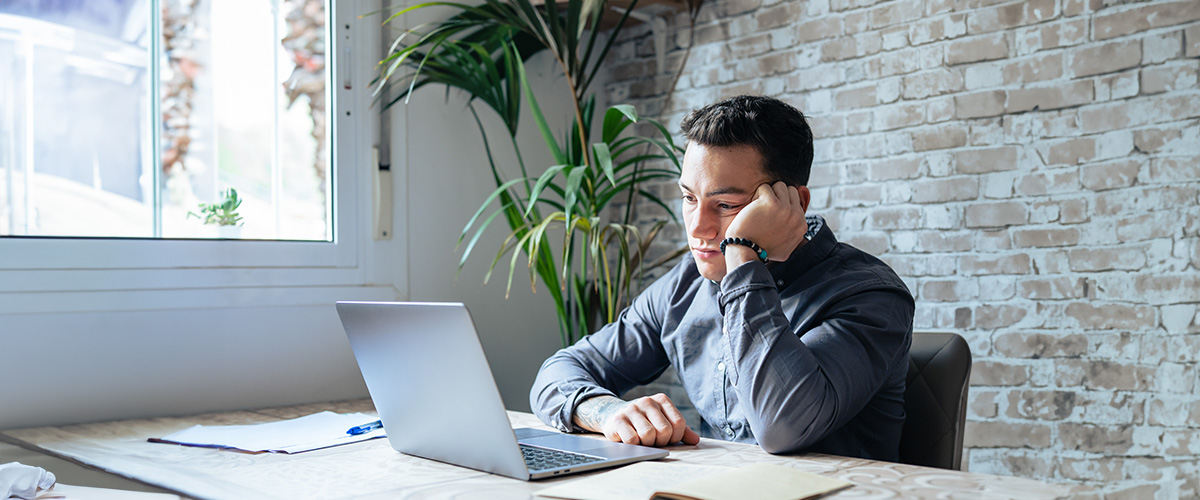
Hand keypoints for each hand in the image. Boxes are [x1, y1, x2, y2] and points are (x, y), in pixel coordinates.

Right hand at [573, 394, 699, 446]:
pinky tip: (630, 440)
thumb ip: (680, 430)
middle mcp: (647, 401)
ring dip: (647, 444)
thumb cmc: (643, 422)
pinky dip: (634, 446)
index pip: (679, 423)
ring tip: (642, 440)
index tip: (666, 438)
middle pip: (664, 430)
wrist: (614, 417)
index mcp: (662, 400)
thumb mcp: (662, 422)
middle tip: (653, 441)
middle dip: (660, 442)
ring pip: (648, 435)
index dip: (675, 437)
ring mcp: (632, 409)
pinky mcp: (618, 420)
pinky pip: (632, 440)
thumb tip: (695, 440)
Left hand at [724, 182, 808, 261]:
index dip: (782, 206)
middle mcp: (796, 216)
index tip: (771, 217)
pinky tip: (752, 208)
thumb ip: (795, 230)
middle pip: (790, 191)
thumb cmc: (762, 248)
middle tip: (766, 210)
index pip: (796, 202)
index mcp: (801, 225)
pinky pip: (765, 187)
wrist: (747, 250)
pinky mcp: (771, 202)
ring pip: (780, 186)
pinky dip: (757, 195)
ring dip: (768, 194)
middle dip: (778, 196)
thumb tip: (802, 201)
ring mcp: (785, 209)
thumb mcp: (786, 246)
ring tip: (759, 208)